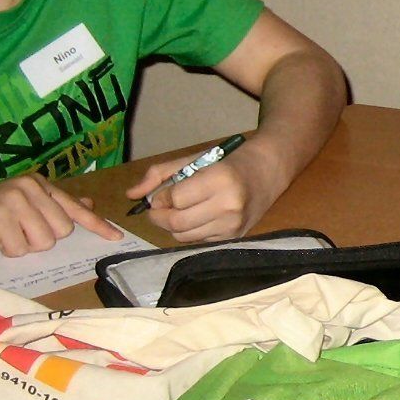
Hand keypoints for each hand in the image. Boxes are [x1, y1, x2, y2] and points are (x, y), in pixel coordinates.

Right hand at [0, 174, 122, 256]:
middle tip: (15, 231)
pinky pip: (20, 248)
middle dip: (40, 240)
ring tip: (3, 234)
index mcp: (38, 184)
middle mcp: (29, 186)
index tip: (116, 237)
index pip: (74, 208)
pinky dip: (6, 250)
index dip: (96, 225)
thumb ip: (53, 205)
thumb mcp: (21, 206)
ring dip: (22, 246)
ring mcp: (14, 199)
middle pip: (61, 231)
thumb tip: (88, 202)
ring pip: (43, 242)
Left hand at [125, 142, 286, 241]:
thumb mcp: (194, 159)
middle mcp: (229, 206)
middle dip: (159, 217)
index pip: (175, 199)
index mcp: (220, 179)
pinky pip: (198, 241)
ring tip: (176, 212)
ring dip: (172, 226)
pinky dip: (189, 232)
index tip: (162, 193)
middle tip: (157, 208)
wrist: (268, 171)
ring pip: (184, 236)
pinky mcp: (234, 237)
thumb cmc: (228, 161)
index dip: (161, 198)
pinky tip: (195, 218)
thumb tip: (131, 194)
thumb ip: (159, 174)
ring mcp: (233, 225)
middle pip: (177, 222)